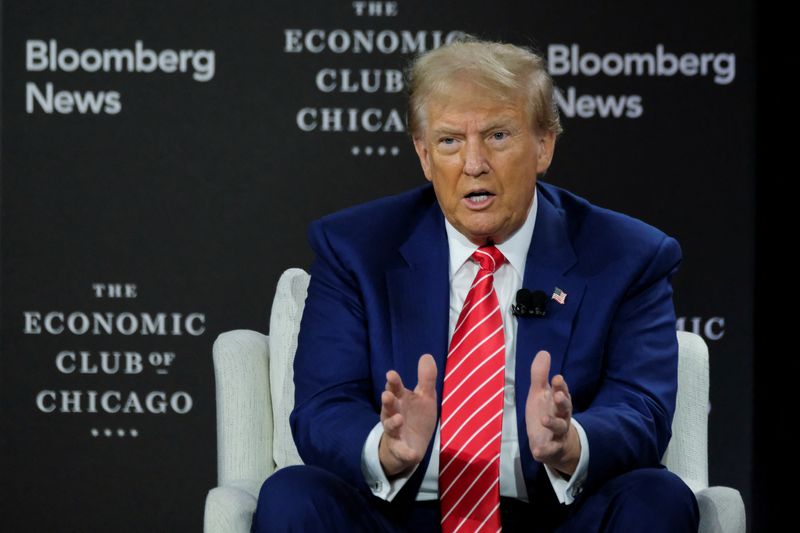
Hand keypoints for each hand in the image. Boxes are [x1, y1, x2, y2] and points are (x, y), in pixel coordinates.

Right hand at [378, 354, 437, 476]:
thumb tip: (427, 355)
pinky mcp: (401, 450)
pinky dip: (406, 453)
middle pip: (389, 407)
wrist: (411, 446)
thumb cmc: (416, 416)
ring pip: (390, 427)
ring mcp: (395, 433)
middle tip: (387, 394)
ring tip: (398, 419)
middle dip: (388, 401)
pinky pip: (402, 452)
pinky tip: (412, 454)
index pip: (395, 389)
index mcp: (400, 400)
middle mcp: (394, 415)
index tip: (391, 374)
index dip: (393, 382)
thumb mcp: (425, 397)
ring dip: (393, 423)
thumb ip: (426, 378)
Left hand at [525, 350, 580, 475]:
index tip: (556, 378)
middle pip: (565, 408)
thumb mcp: (540, 394)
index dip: (560, 386)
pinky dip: (544, 451)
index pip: (561, 391)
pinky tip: (537, 451)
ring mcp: (558, 433)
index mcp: (558, 401)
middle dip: (563, 401)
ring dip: (553, 424)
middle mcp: (561, 416)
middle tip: (558, 395)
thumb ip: (540, 375)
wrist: (553, 443)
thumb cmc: (546, 412)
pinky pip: (550, 450)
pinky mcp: (552, 448)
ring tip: (545, 420)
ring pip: (560, 428)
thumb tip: (544, 352)